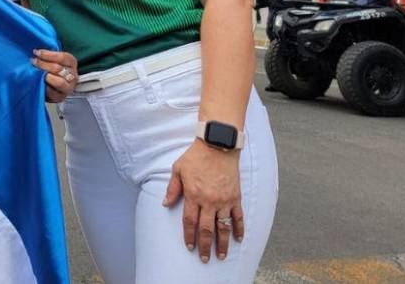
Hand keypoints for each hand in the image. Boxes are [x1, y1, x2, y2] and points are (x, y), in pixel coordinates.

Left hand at [31, 49, 78, 101]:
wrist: (52, 84)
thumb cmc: (50, 68)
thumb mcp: (52, 58)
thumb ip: (47, 54)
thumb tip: (36, 51)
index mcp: (71, 62)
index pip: (62, 57)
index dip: (47, 54)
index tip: (36, 52)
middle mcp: (73, 75)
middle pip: (58, 69)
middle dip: (43, 64)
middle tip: (32, 61)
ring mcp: (68, 88)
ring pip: (58, 82)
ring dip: (44, 76)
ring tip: (34, 72)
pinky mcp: (61, 97)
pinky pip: (52, 93)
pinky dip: (44, 87)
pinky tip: (37, 82)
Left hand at [163, 139, 243, 262]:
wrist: (217, 146)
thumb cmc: (195, 157)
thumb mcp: (178, 169)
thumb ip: (172, 188)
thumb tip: (166, 204)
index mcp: (193, 195)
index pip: (190, 222)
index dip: (189, 236)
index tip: (190, 247)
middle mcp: (209, 201)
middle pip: (207, 229)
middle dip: (205, 246)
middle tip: (205, 259)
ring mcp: (224, 200)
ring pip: (224, 227)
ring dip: (223, 243)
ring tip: (221, 256)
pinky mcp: (236, 197)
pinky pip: (238, 217)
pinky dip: (239, 229)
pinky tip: (238, 239)